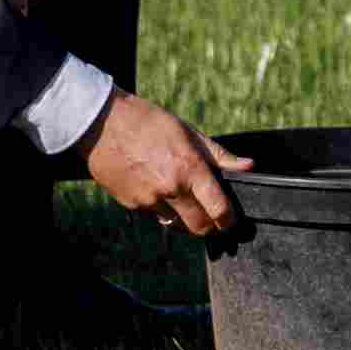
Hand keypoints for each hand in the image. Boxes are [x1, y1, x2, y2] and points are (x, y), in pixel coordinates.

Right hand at [80, 89, 251, 239]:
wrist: (102, 124)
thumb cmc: (148, 122)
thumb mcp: (188, 132)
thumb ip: (219, 155)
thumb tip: (248, 166)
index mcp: (189, 168)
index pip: (219, 209)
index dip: (230, 220)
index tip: (232, 220)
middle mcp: (171, 188)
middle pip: (200, 227)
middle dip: (210, 226)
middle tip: (212, 216)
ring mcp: (149, 200)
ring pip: (177, 224)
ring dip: (185, 218)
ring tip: (183, 198)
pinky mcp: (132, 205)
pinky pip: (155, 215)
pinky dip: (162, 209)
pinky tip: (158, 188)